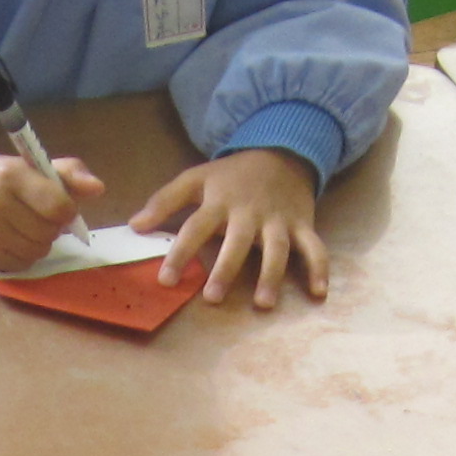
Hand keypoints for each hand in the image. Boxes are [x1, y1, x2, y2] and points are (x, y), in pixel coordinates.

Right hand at [0, 151, 105, 275]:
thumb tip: (98, 189)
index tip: (57, 205)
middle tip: (37, 216)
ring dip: (38, 243)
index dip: (66, 209)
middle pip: (49, 232)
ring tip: (24, 228)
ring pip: (37, 252)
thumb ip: (68, 174)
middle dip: (51, 227)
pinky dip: (23, 255)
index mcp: (10, 175)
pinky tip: (11, 240)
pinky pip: (20, 265)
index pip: (59, 206)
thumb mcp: (31, 166)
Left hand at [134, 147, 327, 307]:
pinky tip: (319, 293)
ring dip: (271, 275)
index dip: (180, 252)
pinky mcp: (302, 225)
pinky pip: (315, 247)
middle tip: (212, 298)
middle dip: (226, 269)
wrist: (281, 151)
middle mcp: (250, 213)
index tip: (165, 279)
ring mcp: (279, 220)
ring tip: (262, 303)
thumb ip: (165, 201)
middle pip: (237, 242)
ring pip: (277, 249)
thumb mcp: (196, 178)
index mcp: (220, 201)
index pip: (196, 227)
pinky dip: (320, 268)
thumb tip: (135, 225)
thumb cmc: (233, 175)